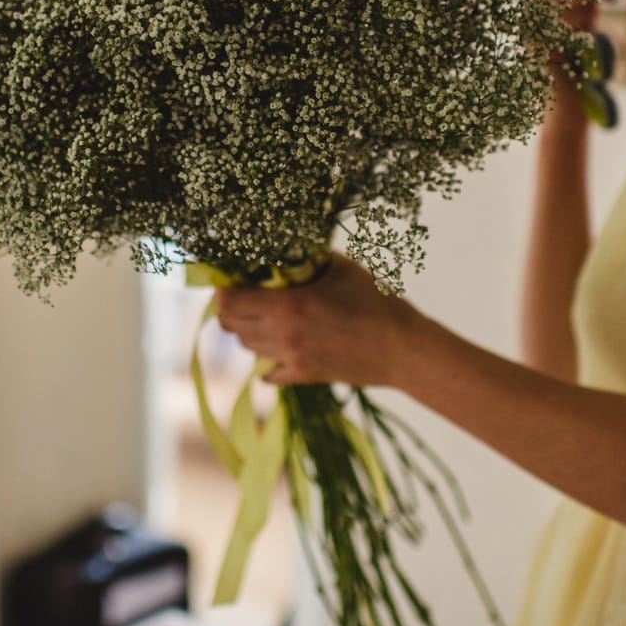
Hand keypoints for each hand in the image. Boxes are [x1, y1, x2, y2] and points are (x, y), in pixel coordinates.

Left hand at [214, 255, 419, 389]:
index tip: (228, 280)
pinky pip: (269, 374)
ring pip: (249, 348)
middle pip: (232, 327)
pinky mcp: (304, 377)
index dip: (222, 290)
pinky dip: (267, 360)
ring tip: (265, 315)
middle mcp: (283, 336)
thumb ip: (309, 258)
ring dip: (249, 330)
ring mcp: (292, 360)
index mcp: (288, 307)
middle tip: (242, 295)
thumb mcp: (341, 269)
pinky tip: (280, 346)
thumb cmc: (377, 303)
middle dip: (230, 309)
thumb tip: (287, 248)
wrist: (403, 349)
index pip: (230, 302)